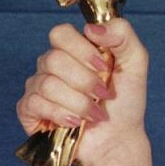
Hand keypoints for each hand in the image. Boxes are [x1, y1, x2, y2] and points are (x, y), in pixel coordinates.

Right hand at [16, 18, 149, 165]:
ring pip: (47, 84)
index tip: (105, 67)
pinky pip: (35, 103)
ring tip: (94, 112)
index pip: (60, 33)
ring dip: (79, 103)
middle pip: (53, 59)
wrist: (118, 137)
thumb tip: (91, 28)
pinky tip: (76, 122)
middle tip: (103, 94)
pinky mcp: (28, 110)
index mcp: (75, 48)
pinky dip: (62, 115)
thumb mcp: (136, 62)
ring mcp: (38, 86)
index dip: (82, 51)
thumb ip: (122, 34)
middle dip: (85, 82)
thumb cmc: (125, 101)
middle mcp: (52, 64)